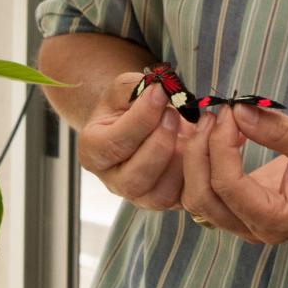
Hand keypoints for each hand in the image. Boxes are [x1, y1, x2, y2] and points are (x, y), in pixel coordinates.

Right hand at [76, 71, 188, 210]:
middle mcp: (112, 180)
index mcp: (92, 151)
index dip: (141, 119)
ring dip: (178, 161)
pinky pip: (181, 198)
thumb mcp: (123, 89)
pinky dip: (193, 173)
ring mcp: (138, 196)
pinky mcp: (164, 200)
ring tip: (185, 131)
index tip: (160, 93)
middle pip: (133, 178)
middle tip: (173, 114)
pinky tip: (195, 146)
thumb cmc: (125, 105)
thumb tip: (163, 89)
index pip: (113, 143)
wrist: (133, 122)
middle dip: (159, 144)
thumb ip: (137, 88)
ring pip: (158, 195)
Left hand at [188, 104, 287, 244]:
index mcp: (274, 221)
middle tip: (216, 114)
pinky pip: (207, 187)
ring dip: (196, 156)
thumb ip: (278, 131)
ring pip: (197, 194)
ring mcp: (243, 219)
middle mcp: (253, 227)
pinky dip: (203, 160)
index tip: (231, 110)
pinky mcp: (239, 205)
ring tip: (213, 122)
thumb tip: (238, 110)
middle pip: (201, 196)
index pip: (227, 185)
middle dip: (200, 151)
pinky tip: (216, 132)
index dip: (221, 144)